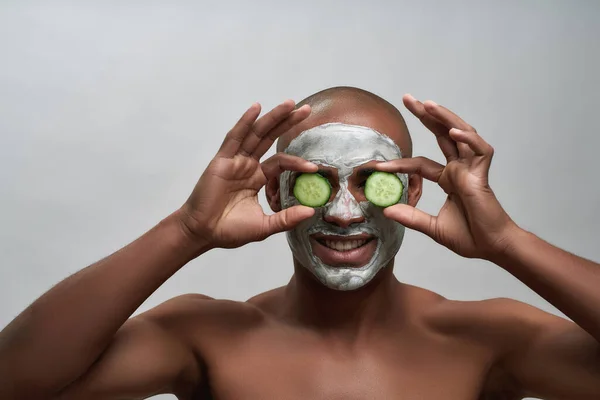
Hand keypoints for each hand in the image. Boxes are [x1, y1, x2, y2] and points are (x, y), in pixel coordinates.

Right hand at [177, 100, 317, 248]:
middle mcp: (247, 165)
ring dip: (272, 117)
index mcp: (257, 178)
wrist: (203, 233)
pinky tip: (256, 108)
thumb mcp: (264, 226)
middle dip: (287, 122)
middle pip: (270, 138)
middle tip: (307, 109)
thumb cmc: (230, 230)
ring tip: (290, 104)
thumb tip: (311, 211)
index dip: (297, 161)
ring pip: (256, 133)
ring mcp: (234, 161)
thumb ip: (286, 218)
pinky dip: (245, 122)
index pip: (280, 162)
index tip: (314, 167)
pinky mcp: (222, 160)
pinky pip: (235, 137)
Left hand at [376, 94, 516, 258]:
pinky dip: (468, 139)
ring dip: (445, 117)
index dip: (400, 163)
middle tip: (407, 98)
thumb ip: (412, 217)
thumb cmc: (469, 238)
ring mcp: (472, 169)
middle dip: (426, 115)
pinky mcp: (483, 174)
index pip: (420, 163)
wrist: (491, 248)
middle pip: (442, 135)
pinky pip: (479, 150)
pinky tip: (454, 131)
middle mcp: (460, 169)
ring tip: (427, 104)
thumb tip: (386, 210)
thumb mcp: (433, 227)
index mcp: (449, 179)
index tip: (377, 165)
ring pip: (461, 134)